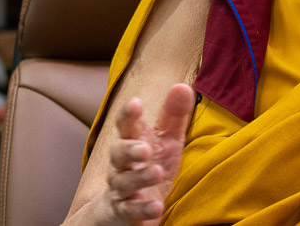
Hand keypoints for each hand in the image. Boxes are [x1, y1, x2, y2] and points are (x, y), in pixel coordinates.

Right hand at [98, 84, 194, 224]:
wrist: (120, 211)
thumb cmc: (146, 167)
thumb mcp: (166, 142)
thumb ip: (173, 116)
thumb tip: (182, 86)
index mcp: (131, 143)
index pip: (125, 126)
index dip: (128, 115)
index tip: (135, 103)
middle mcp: (120, 165)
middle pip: (118, 154)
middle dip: (129, 149)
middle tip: (144, 148)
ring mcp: (121, 189)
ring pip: (124, 182)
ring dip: (139, 177)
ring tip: (155, 172)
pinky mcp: (124, 212)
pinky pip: (129, 211)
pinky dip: (142, 208)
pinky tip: (156, 206)